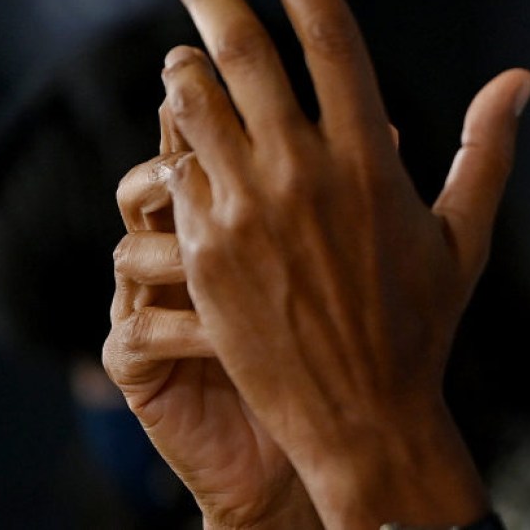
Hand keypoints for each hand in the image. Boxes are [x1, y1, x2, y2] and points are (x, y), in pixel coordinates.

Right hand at [105, 107, 319, 529]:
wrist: (322, 434)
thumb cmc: (333, 335)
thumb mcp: (351, 260)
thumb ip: (361, 189)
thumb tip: (395, 126)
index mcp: (229, 218)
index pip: (208, 149)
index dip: (218, 114)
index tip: (252, 95)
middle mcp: (185, 253)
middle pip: (155, 181)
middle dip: (172, 158)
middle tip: (201, 155)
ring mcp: (154, 305)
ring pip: (133, 249)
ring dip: (169, 245)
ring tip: (208, 254)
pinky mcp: (141, 364)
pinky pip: (139, 330)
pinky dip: (176, 325)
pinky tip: (218, 332)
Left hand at [154, 0, 529, 527]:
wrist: (361, 415)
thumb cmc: (420, 323)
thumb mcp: (465, 233)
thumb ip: (488, 146)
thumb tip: (522, 79)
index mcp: (370, 159)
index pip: (330, 38)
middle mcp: (303, 173)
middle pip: (245, 55)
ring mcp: (245, 212)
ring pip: (197, 107)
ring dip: (186, 69)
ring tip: (181, 53)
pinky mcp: (205, 251)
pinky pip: (180, 173)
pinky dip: (179, 144)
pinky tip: (181, 136)